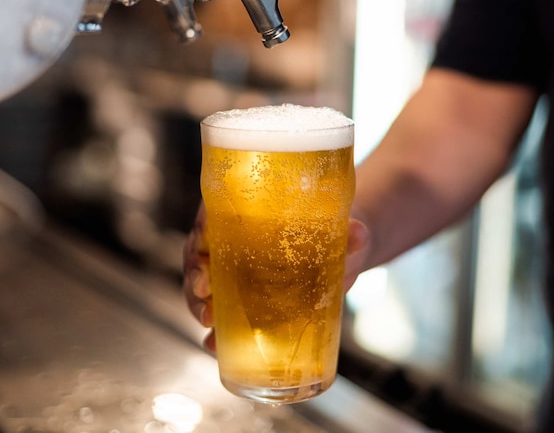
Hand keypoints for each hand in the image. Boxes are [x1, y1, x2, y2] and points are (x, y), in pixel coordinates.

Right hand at [183, 206, 371, 352]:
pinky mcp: (245, 295)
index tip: (203, 254)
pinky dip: (215, 328)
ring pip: (203, 282)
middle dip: (194, 278)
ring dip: (198, 305)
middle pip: (199, 252)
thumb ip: (351, 232)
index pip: (212, 214)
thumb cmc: (338, 228)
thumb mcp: (344, 228)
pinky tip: (214, 345)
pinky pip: (222, 308)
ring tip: (208, 329)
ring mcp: (236, 267)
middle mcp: (234, 235)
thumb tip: (359, 233)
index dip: (200, 234)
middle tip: (205, 301)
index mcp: (248, 207)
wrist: (345, 248)